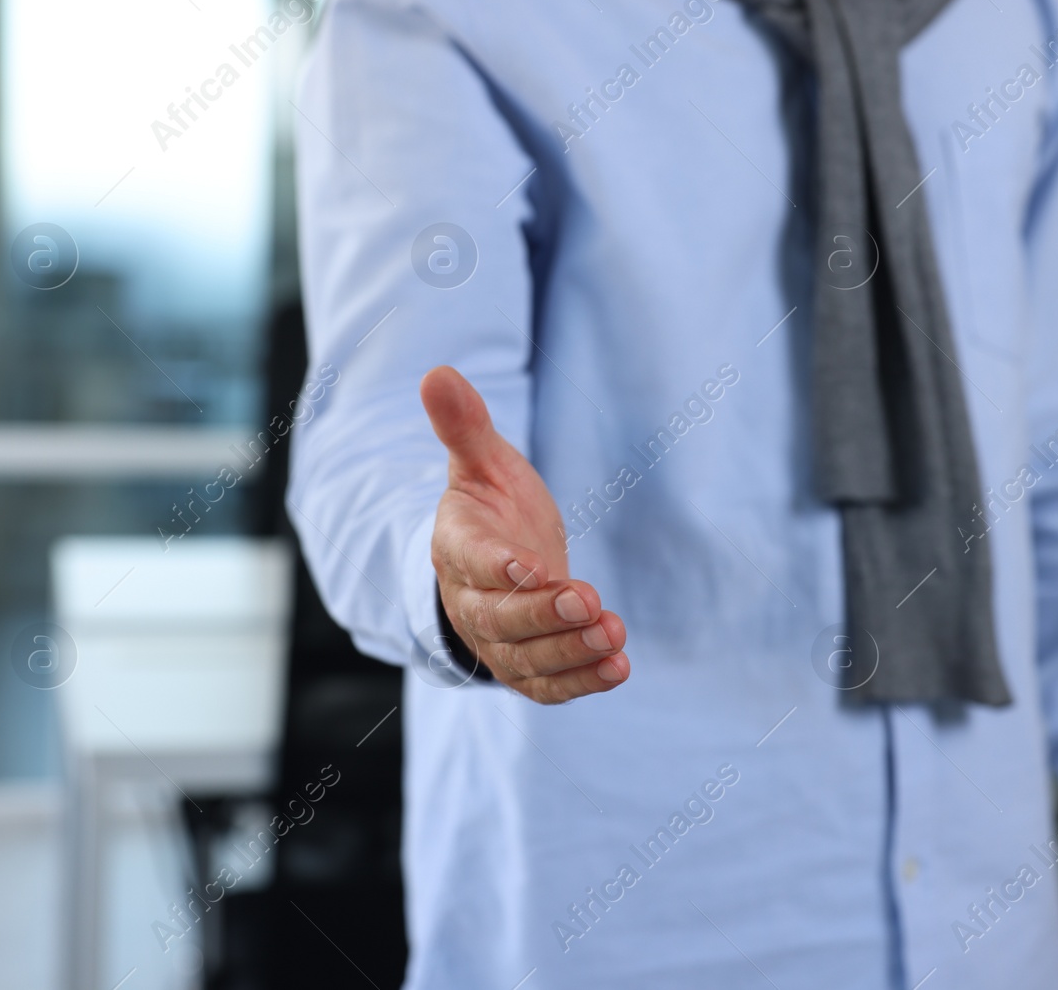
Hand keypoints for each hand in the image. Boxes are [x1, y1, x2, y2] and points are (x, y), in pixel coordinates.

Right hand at [419, 366, 629, 702]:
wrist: (494, 565)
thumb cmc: (489, 509)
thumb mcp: (480, 464)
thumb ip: (464, 426)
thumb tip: (438, 373)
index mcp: (456, 548)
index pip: (472, 561)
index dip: (498, 567)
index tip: (531, 566)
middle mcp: (473, 602)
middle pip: (503, 618)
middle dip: (547, 613)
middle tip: (590, 600)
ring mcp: (500, 642)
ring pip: (531, 657)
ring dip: (573, 651)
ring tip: (615, 637)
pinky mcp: (529, 668)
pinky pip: (550, 684)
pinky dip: (582, 681)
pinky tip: (619, 667)